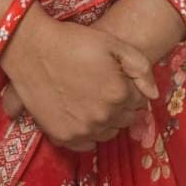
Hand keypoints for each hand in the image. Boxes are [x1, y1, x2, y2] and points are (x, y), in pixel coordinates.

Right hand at [0, 5, 158, 151]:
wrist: (31, 47)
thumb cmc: (74, 41)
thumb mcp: (113, 43)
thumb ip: (140, 67)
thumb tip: (153, 95)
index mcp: (119, 94)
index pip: (139, 102)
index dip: (130, 89)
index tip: (118, 79)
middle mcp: (103, 116)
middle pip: (125, 120)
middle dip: (121, 106)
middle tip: (104, 89)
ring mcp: (82, 129)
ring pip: (107, 133)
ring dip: (106, 120)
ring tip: (92, 100)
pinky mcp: (62, 136)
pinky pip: (85, 145)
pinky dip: (87, 133)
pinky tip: (80, 115)